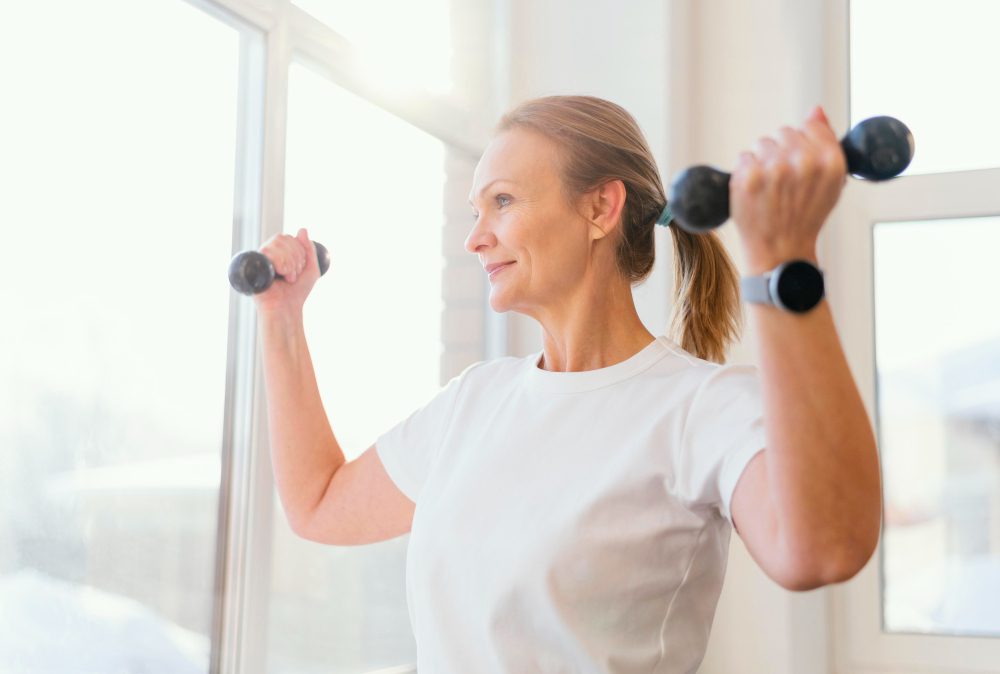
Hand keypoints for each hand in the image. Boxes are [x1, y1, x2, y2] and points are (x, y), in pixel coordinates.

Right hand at [252, 227, 321, 316]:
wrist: (286, 309)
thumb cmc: (297, 292)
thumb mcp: (310, 269)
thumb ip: (308, 249)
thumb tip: (302, 229)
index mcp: (278, 253)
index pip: (288, 237)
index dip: (299, 251)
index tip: (301, 269)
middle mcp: (267, 254)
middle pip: (282, 238)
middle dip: (295, 257)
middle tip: (294, 276)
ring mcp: (260, 259)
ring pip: (276, 244)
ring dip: (289, 263)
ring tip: (287, 278)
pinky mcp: (254, 266)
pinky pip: (268, 252)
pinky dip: (280, 264)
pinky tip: (280, 276)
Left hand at [730, 106, 846, 272]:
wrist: (780, 251)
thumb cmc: (805, 217)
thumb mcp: (831, 183)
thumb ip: (825, 142)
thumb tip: (816, 110)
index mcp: (830, 162)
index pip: (810, 126)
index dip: (803, 144)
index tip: (800, 164)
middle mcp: (804, 162)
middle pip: (784, 133)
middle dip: (782, 152)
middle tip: (783, 182)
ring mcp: (774, 169)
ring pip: (762, 144)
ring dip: (762, 162)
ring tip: (769, 189)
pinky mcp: (748, 178)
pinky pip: (744, 158)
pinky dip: (745, 173)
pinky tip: (755, 193)